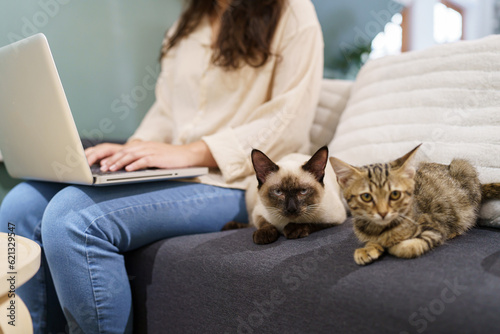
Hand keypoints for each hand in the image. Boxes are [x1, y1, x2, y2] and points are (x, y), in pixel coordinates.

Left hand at [86, 140, 216, 171]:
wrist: (187, 155)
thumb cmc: (169, 159)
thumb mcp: (152, 157)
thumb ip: (140, 159)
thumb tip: (125, 167)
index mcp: (141, 146)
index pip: (122, 150)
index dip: (110, 156)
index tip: (100, 163)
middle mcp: (144, 147)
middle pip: (124, 152)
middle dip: (111, 159)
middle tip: (101, 167)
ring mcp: (151, 151)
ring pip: (131, 156)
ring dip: (119, 163)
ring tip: (110, 169)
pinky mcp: (158, 158)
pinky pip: (144, 161)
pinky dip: (135, 165)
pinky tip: (128, 170)